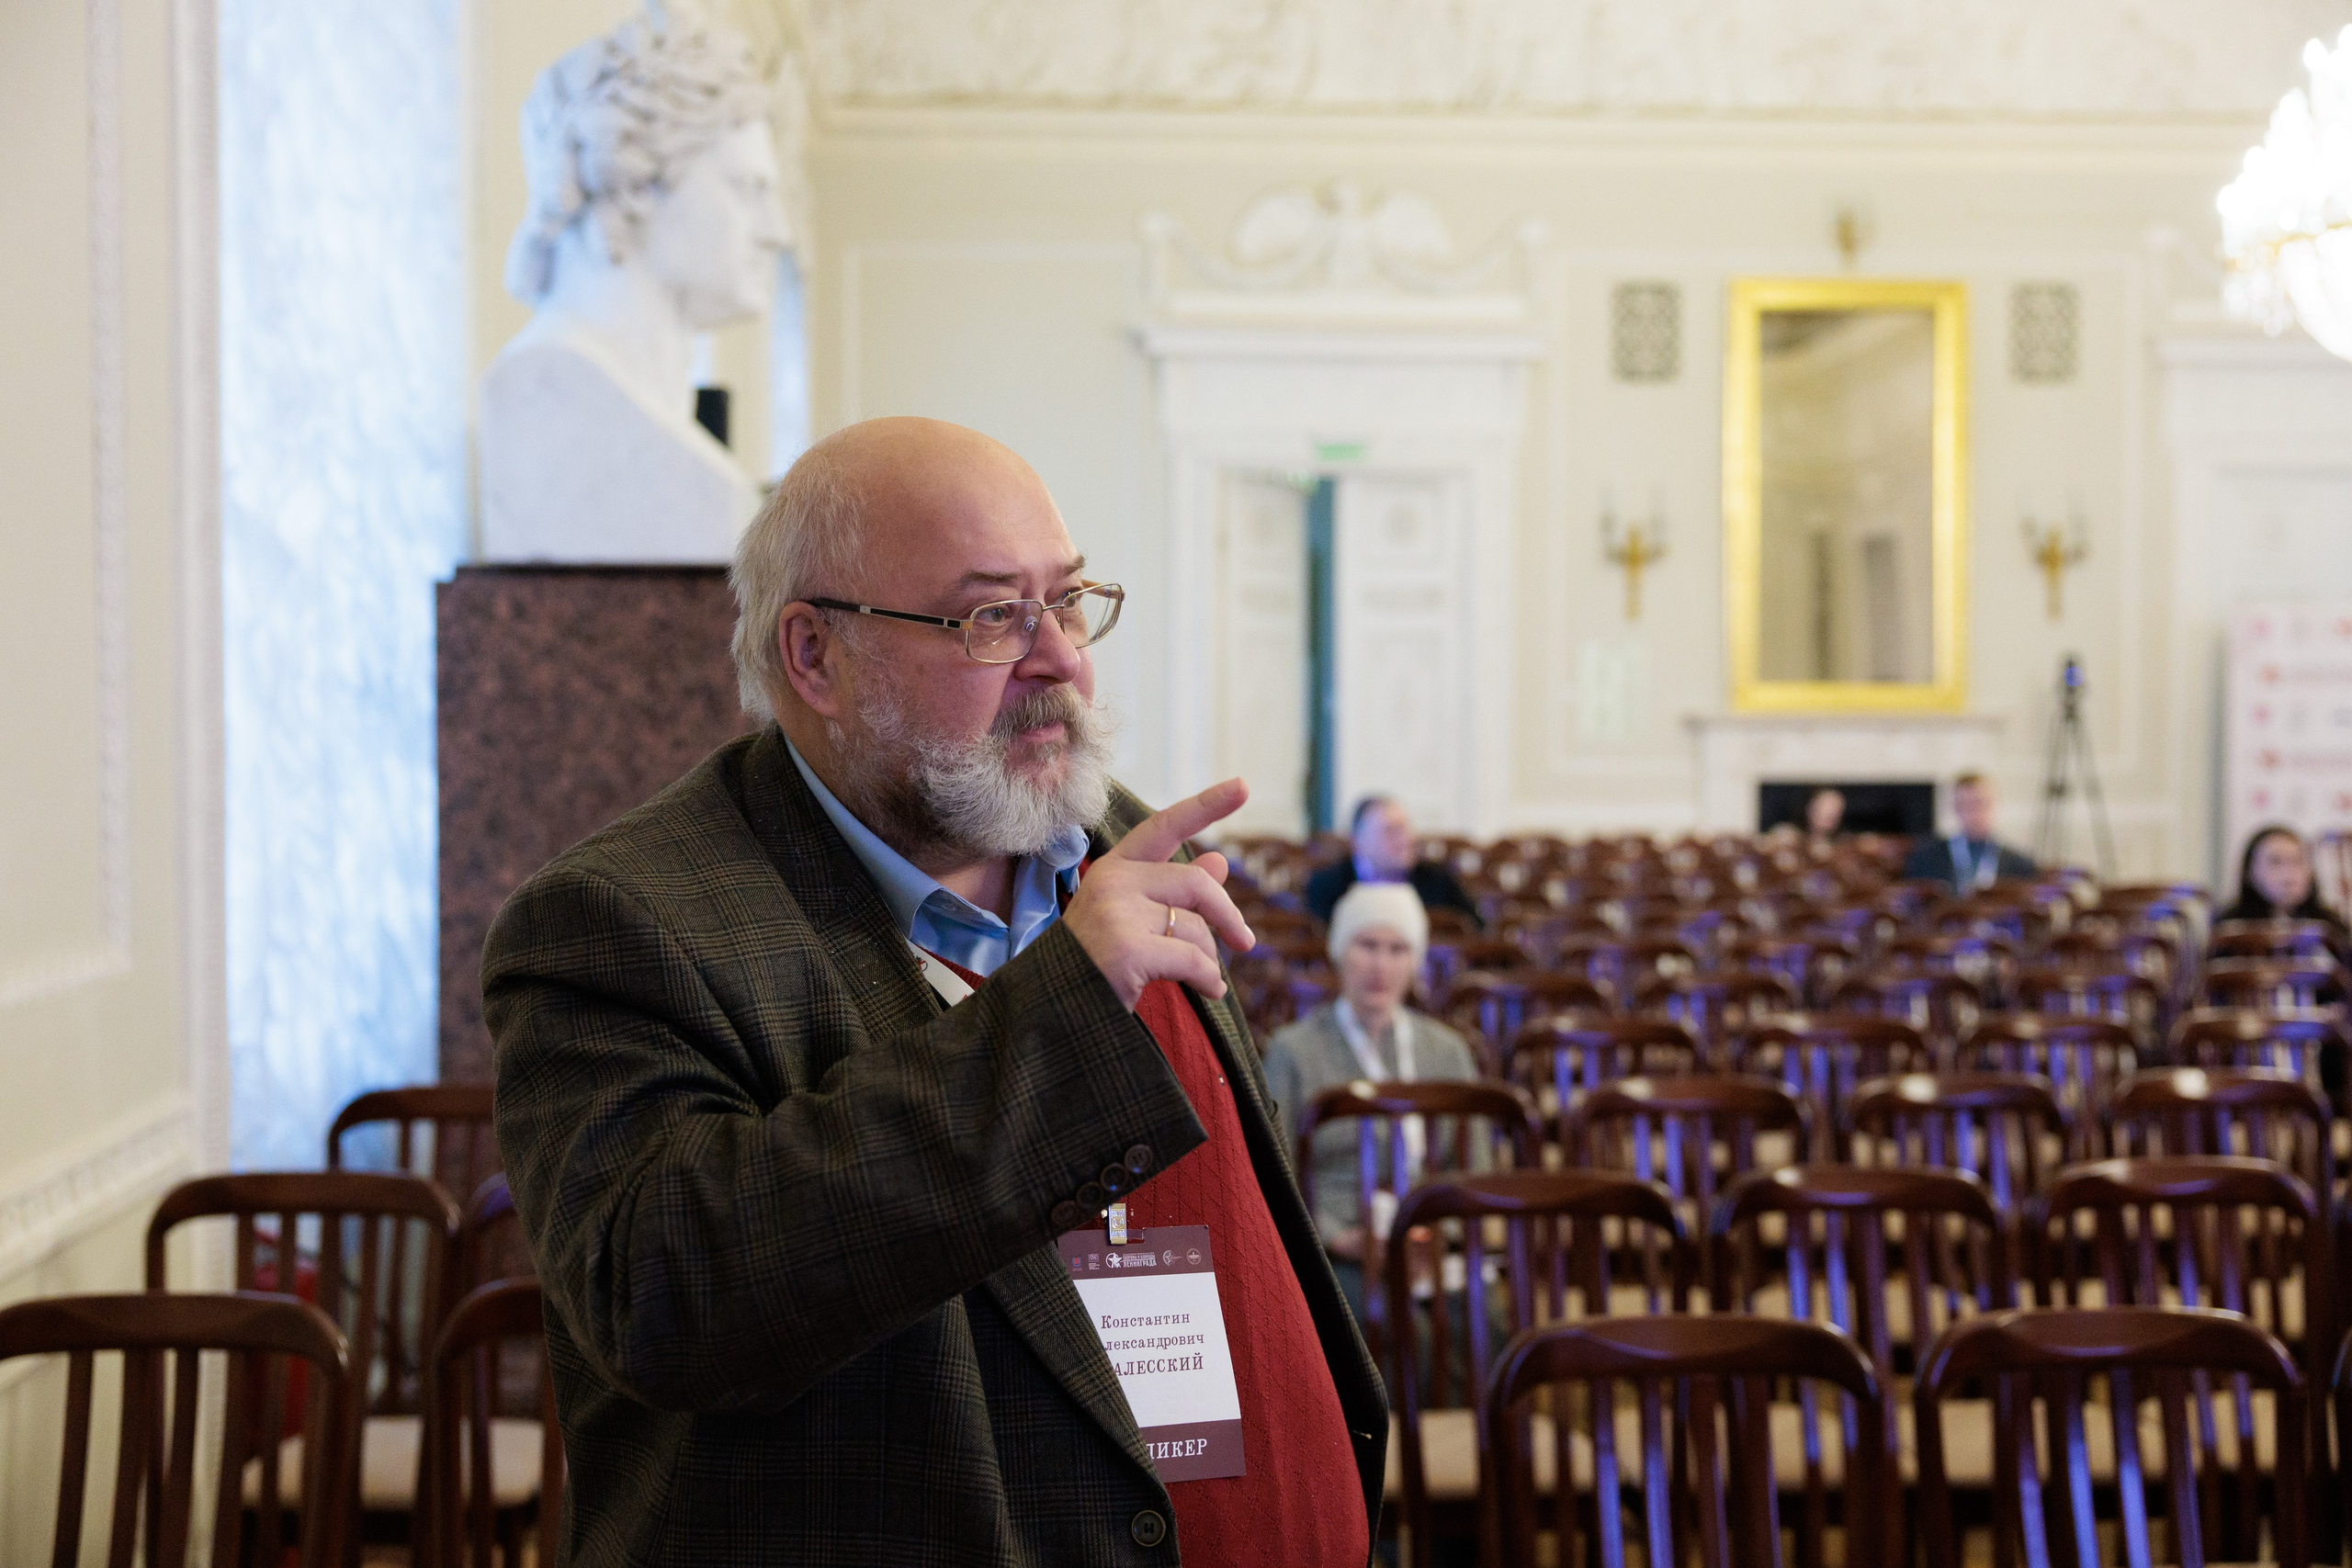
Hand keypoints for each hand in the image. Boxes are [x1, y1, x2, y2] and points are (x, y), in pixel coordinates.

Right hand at [1062, 778, 1256, 1009]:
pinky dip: (1209, 980)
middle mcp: (1112, 881)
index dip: (1206, 805)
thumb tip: (1220, 862)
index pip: (1165, 826)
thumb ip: (1174, 892)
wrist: (1052, 1012)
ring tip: (1203, 980)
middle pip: (1196, 884)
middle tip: (1245, 942)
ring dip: (1209, 959)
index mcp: (1114, 868)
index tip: (1243, 785)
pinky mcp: (1126, 948)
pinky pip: (1193, 959)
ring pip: (1195, 927)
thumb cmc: (1095, 965)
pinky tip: (1210, 992)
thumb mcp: (1133, 919)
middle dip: (1228, 915)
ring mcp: (1116, 912)